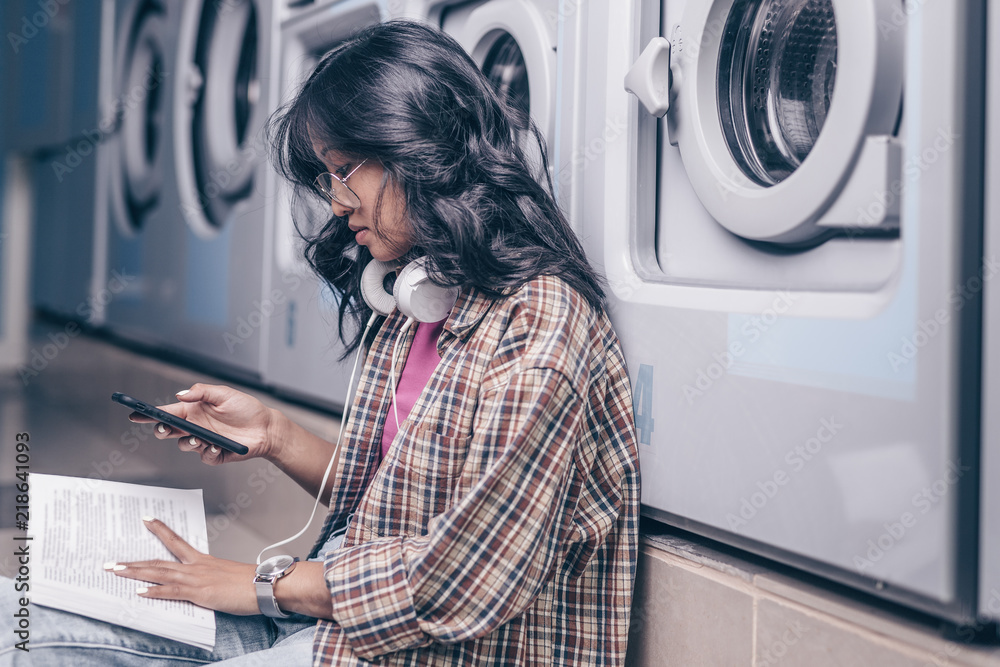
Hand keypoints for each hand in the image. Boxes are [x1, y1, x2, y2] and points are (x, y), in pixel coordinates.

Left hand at [107, 517, 259, 615]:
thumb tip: (203, 583)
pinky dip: (154, 592)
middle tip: (113, 561)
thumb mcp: (226, 575)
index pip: (176, 541)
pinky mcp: (199, 593)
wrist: (263, 584)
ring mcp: (196, 579)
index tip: (146, 520)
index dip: (160, 530)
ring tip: (116, 572)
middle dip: (133, 562)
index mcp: (203, 561)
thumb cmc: (250, 582)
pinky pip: (171, 591)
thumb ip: (210, 577)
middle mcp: (196, 567)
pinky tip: (139, 593)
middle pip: (159, 560)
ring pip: (159, 573)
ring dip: (135, 573)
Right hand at [128, 384, 278, 464]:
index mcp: (193, 410)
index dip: (149, 414)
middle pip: (169, 431)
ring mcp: (204, 441)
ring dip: (188, 441)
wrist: (266, 427)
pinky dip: (208, 452)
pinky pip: (204, 457)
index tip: (135, 414)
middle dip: (162, 431)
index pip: (166, 413)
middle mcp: (196, 426)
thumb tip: (180, 395)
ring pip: (184, 445)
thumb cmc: (246, 408)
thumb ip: (201, 392)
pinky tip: (218, 446)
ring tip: (200, 437)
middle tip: (164, 429)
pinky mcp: (215, 454)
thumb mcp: (224, 394)